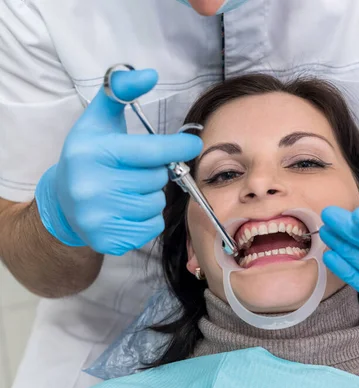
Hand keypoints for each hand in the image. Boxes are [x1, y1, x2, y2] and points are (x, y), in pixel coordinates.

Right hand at [35, 69, 202, 255]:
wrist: (63, 202)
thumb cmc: (90, 155)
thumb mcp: (99, 119)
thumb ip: (121, 91)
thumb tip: (149, 73)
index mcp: (93, 152)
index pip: (152, 151)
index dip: (178, 147)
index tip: (192, 144)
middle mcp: (91, 185)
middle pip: (157, 180)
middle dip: (154, 174)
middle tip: (135, 171)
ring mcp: (97, 216)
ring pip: (156, 205)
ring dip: (151, 197)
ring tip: (129, 190)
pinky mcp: (106, 240)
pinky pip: (151, 228)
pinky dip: (148, 219)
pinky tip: (128, 210)